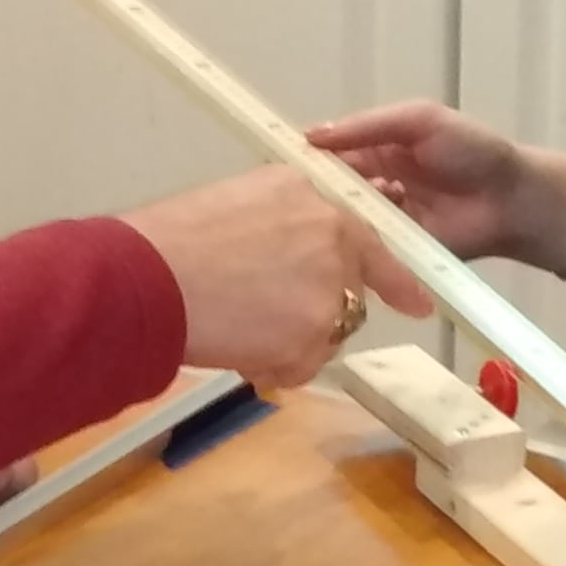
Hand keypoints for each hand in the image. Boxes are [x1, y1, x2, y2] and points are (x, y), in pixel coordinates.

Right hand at [119, 165, 433, 388]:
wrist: (148, 277)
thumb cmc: (173, 240)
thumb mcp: (238, 202)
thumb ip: (283, 222)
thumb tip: (293, 250)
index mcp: (312, 199)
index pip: (366, 237)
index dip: (390, 275)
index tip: (417, 301)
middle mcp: (333, 238)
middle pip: (348, 289)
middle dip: (317, 310)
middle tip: (266, 315)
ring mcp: (329, 286)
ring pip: (327, 329)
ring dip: (294, 339)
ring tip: (239, 328)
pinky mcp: (315, 332)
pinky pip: (306, 363)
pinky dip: (277, 366)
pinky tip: (240, 350)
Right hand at [304, 101, 542, 261]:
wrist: (513, 198)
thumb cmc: (470, 150)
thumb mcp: (419, 120)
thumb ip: (367, 126)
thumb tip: (310, 135)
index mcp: (375, 151)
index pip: (329, 156)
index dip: (306, 162)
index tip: (280, 169)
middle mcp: (373, 187)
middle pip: (332, 193)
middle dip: (318, 195)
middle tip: (299, 200)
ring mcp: (384, 223)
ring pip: (347, 222)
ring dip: (341, 219)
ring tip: (330, 219)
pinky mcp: (396, 254)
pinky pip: (368, 250)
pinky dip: (360, 244)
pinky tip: (358, 238)